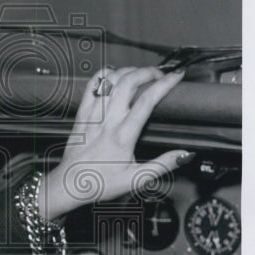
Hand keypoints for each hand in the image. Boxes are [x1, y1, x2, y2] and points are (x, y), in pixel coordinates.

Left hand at [40, 66, 189, 219]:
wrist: (70, 184)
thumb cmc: (99, 182)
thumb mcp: (136, 179)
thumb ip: (163, 164)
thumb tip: (185, 155)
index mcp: (123, 135)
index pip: (147, 100)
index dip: (165, 84)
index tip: (176, 76)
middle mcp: (107, 121)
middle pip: (129, 82)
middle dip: (148, 72)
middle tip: (160, 74)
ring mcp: (93, 115)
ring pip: (110, 80)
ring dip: (129, 71)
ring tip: (141, 74)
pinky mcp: (82, 114)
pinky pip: (91, 86)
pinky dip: (104, 75)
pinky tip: (114, 76)